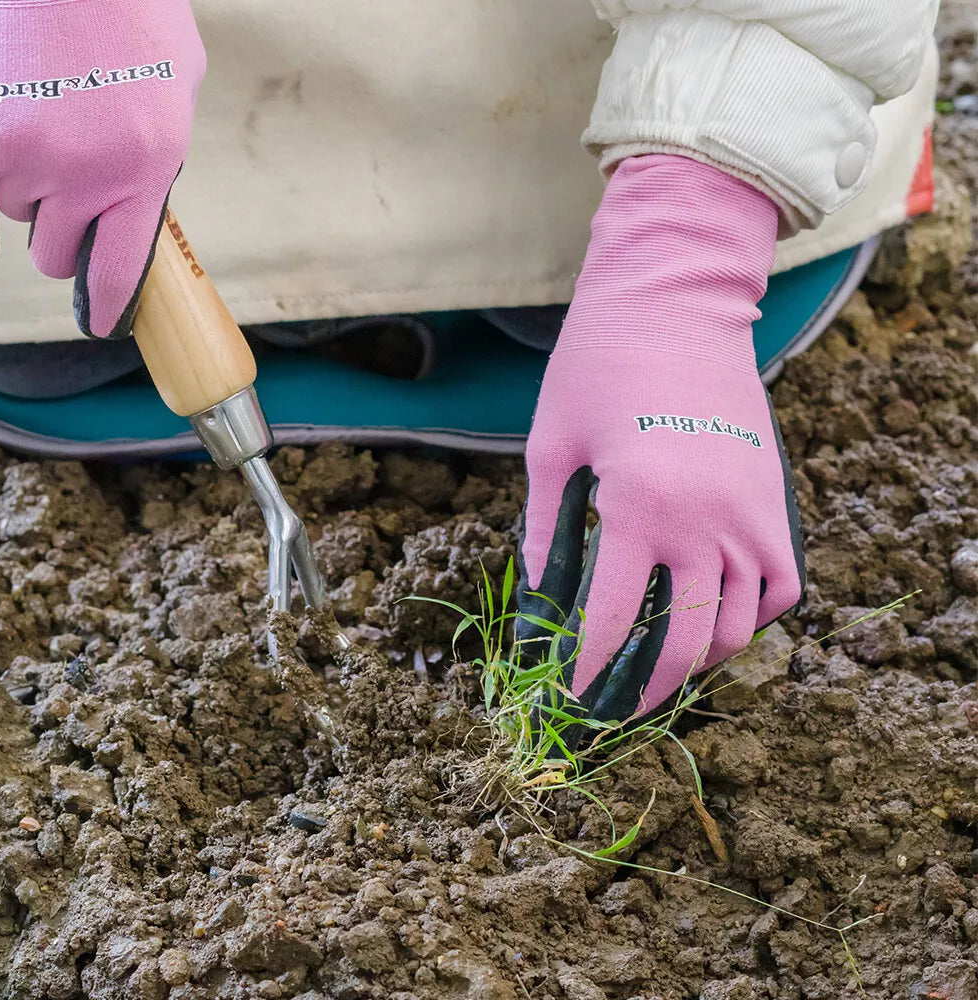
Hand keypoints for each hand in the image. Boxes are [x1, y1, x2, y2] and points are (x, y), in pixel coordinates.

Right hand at [0, 0, 204, 337]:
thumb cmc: (133, 12)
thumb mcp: (178, 92)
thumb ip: (159, 154)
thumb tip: (142, 197)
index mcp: (145, 170)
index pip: (121, 271)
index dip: (108, 305)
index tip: (103, 321)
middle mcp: (84, 173)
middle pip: (55, 254)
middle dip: (61, 231)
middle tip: (66, 189)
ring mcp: (22, 151)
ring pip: (12, 212)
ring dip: (22, 186)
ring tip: (39, 124)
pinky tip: (0, 139)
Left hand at [517, 155, 803, 721]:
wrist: (676, 300)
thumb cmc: (597, 365)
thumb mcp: (551, 447)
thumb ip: (543, 529)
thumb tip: (540, 599)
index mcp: (640, 508)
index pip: (610, 620)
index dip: (585, 669)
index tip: (567, 696)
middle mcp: (706, 522)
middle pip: (684, 642)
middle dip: (644, 690)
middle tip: (614, 708)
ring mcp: (751, 514)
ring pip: (739, 626)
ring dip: (699, 660)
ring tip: (659, 669)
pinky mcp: (774, 500)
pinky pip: (782, 587)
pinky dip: (752, 618)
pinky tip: (714, 615)